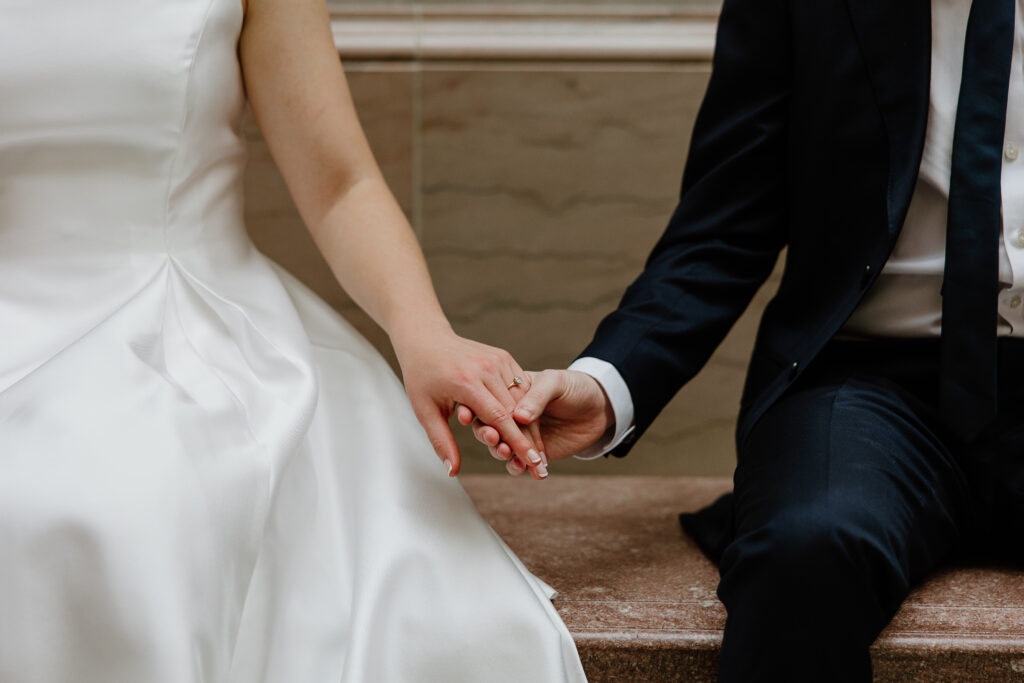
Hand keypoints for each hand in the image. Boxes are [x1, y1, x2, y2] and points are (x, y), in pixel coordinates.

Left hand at [392, 324, 547, 478]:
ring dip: (533, 427)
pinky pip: (521, 385)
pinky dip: (528, 407)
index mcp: (466, 382)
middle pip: (516, 411)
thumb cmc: (422, 377)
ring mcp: (497, 360)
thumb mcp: (426, 411)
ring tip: (540, 452)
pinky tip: (533, 429)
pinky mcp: (503, 357)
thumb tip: (451, 472)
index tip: (532, 463)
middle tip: (540, 467)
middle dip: (530, 442)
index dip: (517, 443)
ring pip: (523, 399)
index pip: (499, 418)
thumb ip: (442, 442)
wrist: (426, 340)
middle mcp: (485, 368)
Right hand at [457, 369, 614, 475]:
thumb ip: (537, 396)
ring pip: (500, 447)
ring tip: (508, 455)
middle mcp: (512, 414)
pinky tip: (522, 467)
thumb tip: (519, 416)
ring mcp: (522, 435)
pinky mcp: (533, 453)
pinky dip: (517, 467)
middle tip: (494, 440)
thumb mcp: (555, 383)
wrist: (600, 407)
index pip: (489, 402)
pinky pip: (518, 462)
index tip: (469, 417)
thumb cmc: (576, 387)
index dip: (477, 411)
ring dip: (501, 453)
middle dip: (488, 435)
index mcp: (511, 392)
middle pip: (489, 427)